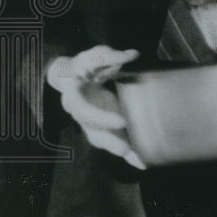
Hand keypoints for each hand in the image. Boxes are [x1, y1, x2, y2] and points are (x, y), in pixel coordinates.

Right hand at [46, 45, 144, 168]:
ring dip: (120, 150)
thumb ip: (110, 55)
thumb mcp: (95, 55)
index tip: (122, 122)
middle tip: (128, 150)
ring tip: (140, 160)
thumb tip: (132, 55)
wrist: (74, 76)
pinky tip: (143, 162)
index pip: (84, 111)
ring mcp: (90, 123)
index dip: (101, 118)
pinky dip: (126, 152)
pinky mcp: (102, 126)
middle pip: (92, 133)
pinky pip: (112, 141)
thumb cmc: (85, 64)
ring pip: (102, 141)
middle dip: (110, 143)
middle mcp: (80, 114)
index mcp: (74, 96)